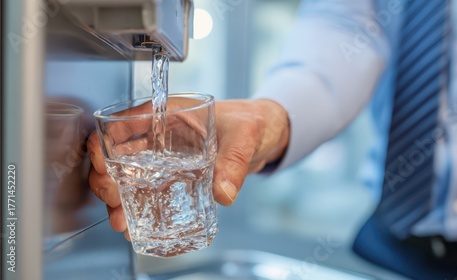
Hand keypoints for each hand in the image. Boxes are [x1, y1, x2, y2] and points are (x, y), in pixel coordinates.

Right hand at [87, 99, 289, 236]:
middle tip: (112, 197)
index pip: (125, 122)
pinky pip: (152, 190)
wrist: (268, 135)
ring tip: (121, 219)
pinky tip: (137, 223)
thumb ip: (234, 160)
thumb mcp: (245, 135)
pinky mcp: (178, 176)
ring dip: (121, 198)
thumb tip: (223, 191)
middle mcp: (163, 136)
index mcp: (170, 113)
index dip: (105, 142)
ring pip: (131, 176)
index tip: (102, 164)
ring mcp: (168, 158)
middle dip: (107, 177)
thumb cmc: (253, 121)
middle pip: (121, 154)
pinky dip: (141, 206)